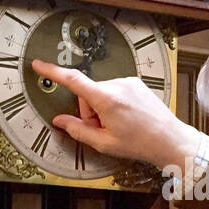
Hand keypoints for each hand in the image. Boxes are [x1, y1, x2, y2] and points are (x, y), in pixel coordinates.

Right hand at [30, 60, 200, 169]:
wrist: (170, 139)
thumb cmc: (139, 143)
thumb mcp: (104, 143)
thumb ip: (78, 130)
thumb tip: (60, 121)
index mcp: (106, 99)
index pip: (73, 80)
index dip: (53, 72)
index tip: (39, 65)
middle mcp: (117, 84)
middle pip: (87, 93)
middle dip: (88, 111)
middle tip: (102, 129)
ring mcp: (128, 82)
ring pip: (100, 92)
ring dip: (102, 107)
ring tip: (118, 125)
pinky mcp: (136, 83)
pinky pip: (114, 90)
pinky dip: (114, 103)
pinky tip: (127, 118)